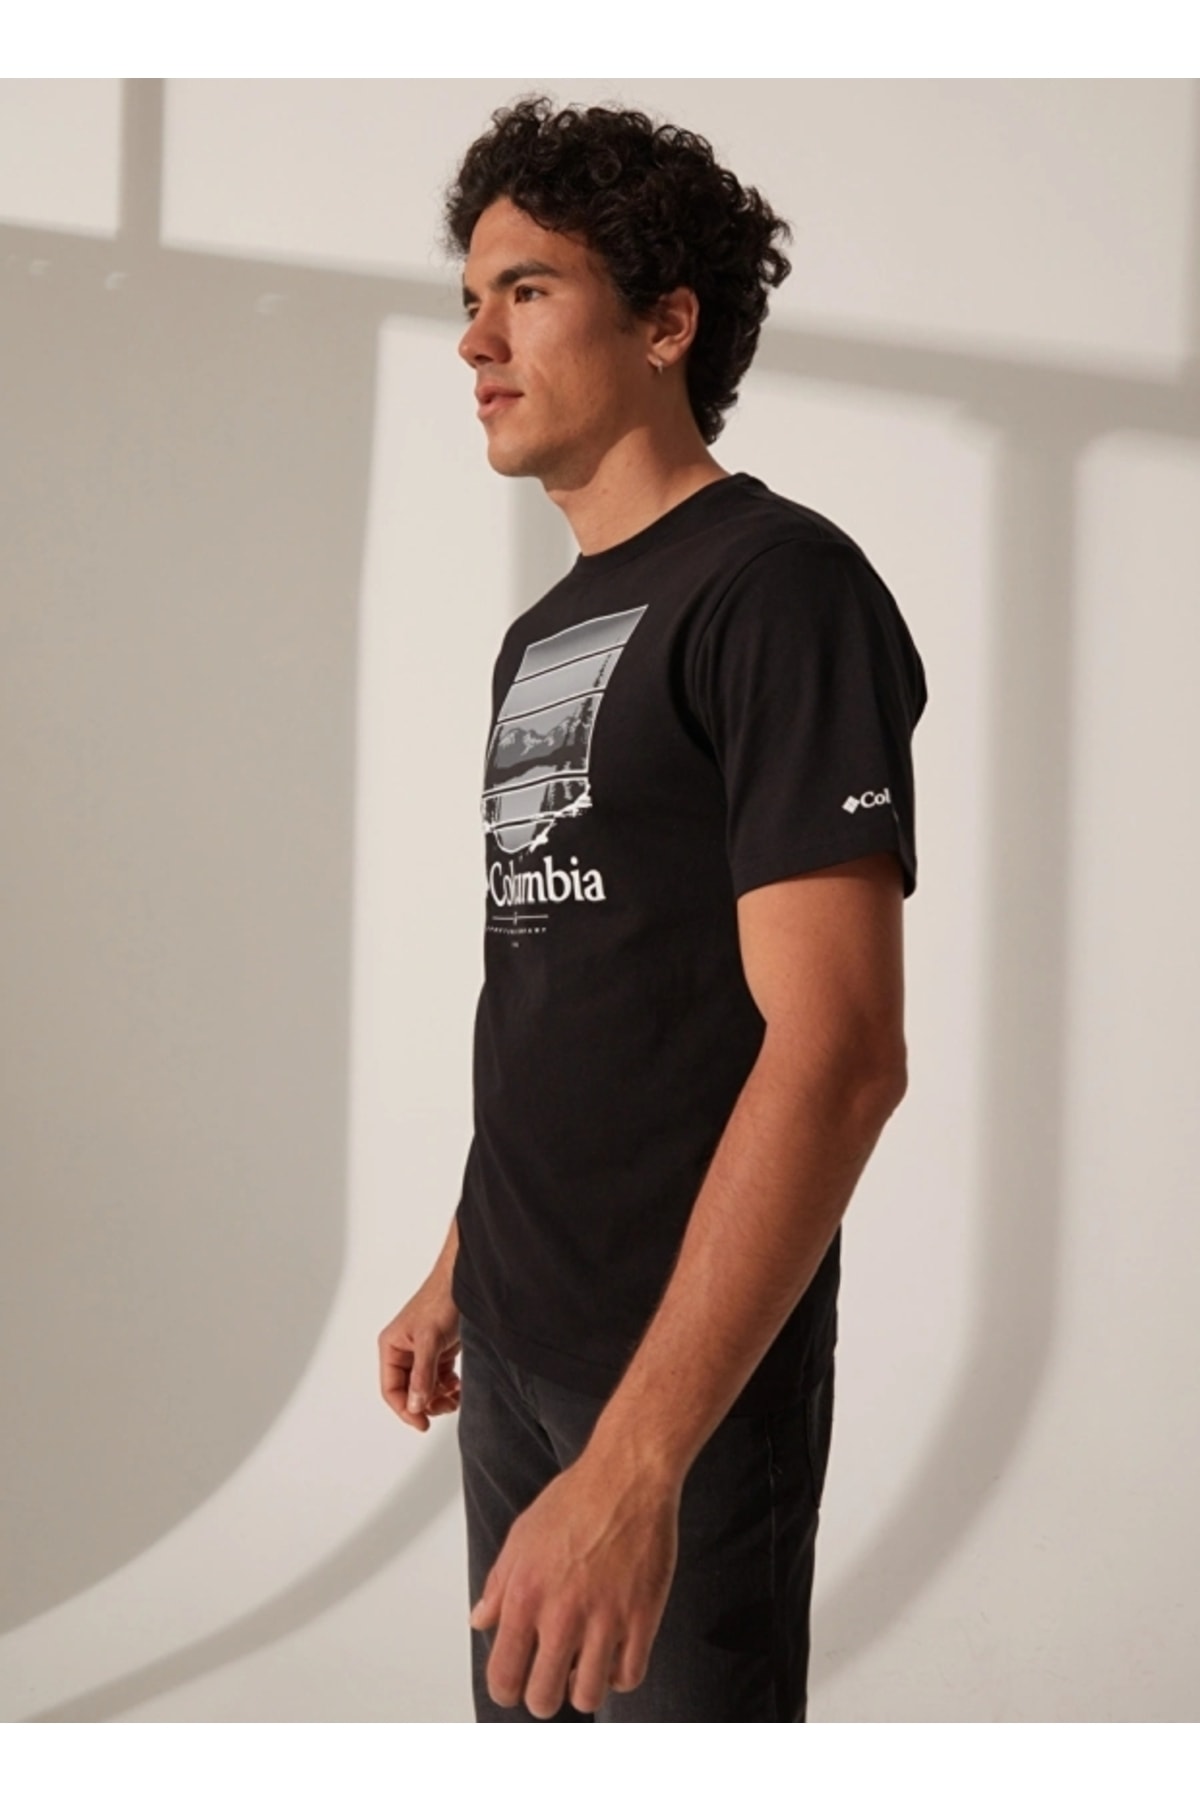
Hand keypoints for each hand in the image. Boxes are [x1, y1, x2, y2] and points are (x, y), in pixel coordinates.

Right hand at [378, 1270, 460, 1432]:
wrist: (463, 1280)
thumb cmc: (441, 1301)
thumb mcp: (430, 1340)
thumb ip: (422, 1374)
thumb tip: (415, 1406)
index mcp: (391, 1347)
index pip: (392, 1389)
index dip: (405, 1410)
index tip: (422, 1423)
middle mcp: (403, 1352)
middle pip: (409, 1392)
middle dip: (426, 1404)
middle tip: (445, 1408)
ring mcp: (421, 1353)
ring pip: (425, 1388)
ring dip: (439, 1398)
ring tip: (455, 1398)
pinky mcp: (438, 1351)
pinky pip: (439, 1379)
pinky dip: (448, 1387)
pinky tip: (458, 1387)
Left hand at [470, 1450, 679, 1717]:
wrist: (627, 1476)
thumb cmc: (576, 1498)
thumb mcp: (521, 1535)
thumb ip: (498, 1583)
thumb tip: (481, 1619)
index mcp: (525, 1595)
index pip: (503, 1675)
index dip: (507, 1690)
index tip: (515, 1686)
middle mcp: (561, 1613)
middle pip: (543, 1698)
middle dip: (542, 1697)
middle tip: (550, 1681)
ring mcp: (604, 1618)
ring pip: (588, 1696)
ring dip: (582, 1690)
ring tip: (582, 1670)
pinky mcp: (642, 1616)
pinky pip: (629, 1676)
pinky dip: (619, 1676)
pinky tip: (614, 1655)